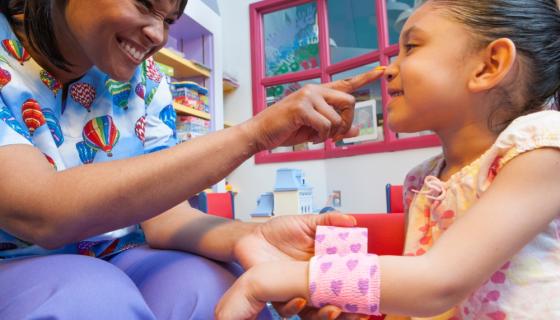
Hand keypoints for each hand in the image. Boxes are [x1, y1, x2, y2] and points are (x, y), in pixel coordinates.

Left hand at [233, 213, 364, 319]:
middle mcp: (312, 284)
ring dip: (324, 316)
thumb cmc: (280, 231)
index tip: (372, 297)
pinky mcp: (278, 296)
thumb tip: (352, 221)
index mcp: (324, 269)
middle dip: (347, 313)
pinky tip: (299, 301)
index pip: (346, 285)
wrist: (253, 236)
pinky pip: (287, 308)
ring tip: (332, 310)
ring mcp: (296, 291)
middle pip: (334, 304)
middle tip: (358, 313)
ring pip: (313, 313)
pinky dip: (294, 307)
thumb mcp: (306, 223)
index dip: (360, 293)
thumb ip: (328, 221)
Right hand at [240, 68, 384, 150]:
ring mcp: (308, 97)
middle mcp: (314, 90)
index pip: (346, 83)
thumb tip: (357, 130)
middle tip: (336, 135)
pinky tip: (310, 138)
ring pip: (337, 118)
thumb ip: (337, 128)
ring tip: (317, 137)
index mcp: (318, 92)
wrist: (261, 133)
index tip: (382, 70)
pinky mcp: (301, 108)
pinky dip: (321, 137)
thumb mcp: (315, 129)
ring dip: (331, 134)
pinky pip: (325, 125)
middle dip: (347, 121)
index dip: (365, 77)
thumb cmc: (286, 129)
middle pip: (349, 101)